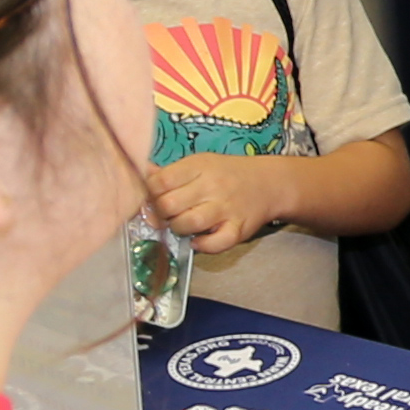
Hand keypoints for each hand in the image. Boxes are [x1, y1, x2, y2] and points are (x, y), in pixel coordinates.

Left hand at [148, 152, 303, 256]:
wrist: (269, 183)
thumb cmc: (228, 174)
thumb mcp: (199, 164)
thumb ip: (170, 173)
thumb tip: (139, 173)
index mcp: (198, 167)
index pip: (159, 181)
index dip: (148, 194)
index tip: (152, 200)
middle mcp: (212, 186)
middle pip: (169, 204)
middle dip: (161, 214)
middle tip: (167, 215)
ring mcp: (226, 208)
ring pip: (188, 223)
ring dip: (178, 228)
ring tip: (182, 225)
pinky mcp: (238, 229)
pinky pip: (216, 243)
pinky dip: (203, 246)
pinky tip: (199, 240)